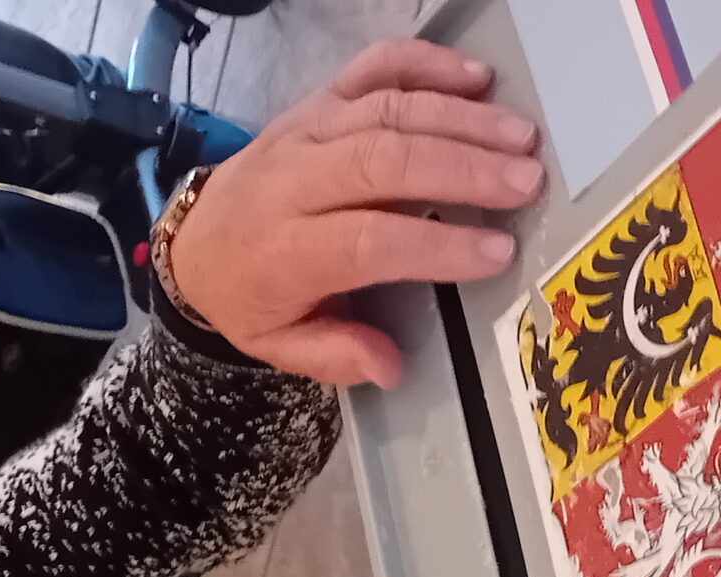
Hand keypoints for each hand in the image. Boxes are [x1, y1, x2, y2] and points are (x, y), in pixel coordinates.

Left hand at [165, 40, 544, 386]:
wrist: (193, 242)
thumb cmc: (248, 297)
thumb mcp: (278, 345)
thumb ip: (335, 356)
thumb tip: (391, 367)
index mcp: (284, 250)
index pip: (369, 239)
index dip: (436, 243)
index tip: (496, 252)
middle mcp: (294, 180)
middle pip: (385, 161)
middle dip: (463, 169)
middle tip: (527, 183)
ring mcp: (306, 130)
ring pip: (386, 110)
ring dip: (460, 119)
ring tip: (520, 139)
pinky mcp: (316, 100)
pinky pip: (371, 68)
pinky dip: (425, 64)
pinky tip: (476, 78)